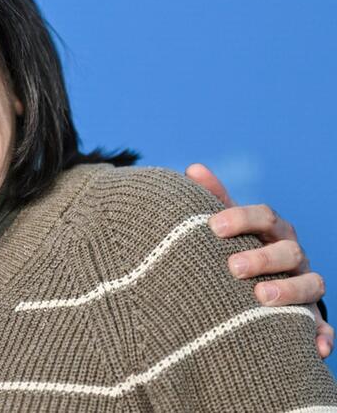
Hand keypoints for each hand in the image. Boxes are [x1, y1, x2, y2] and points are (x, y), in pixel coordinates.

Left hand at [186, 163, 331, 358]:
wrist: (254, 283)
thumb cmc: (235, 247)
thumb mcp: (225, 225)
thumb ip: (212, 198)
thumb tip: (193, 168)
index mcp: (271, 230)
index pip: (264, 216)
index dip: (241, 218)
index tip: (213, 227)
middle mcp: (292, 255)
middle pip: (289, 250)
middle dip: (263, 257)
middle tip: (233, 267)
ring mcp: (304, 285)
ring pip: (311, 284)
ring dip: (290, 291)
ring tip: (260, 298)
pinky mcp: (311, 317)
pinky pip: (324, 327)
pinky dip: (322, 335)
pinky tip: (315, 348)